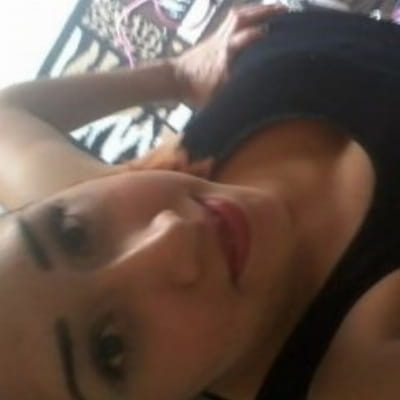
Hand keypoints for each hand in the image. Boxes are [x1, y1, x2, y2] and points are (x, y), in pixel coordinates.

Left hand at [172, 2, 287, 107]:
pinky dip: (246, 15)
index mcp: (224, 54)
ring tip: (274, 8)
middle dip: (263, 12)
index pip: (245, 38)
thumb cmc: (195, 90)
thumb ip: (234, 90)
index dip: (260, 34)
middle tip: (284, 9)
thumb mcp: (216, 96)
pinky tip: (256, 17)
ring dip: (256, 10)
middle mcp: (222, 41)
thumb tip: (254, 89)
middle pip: (242, 19)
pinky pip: (232, 20)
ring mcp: (217, 36)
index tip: (278, 34)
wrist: (174, 79)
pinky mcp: (214, 37)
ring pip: (237, 16)